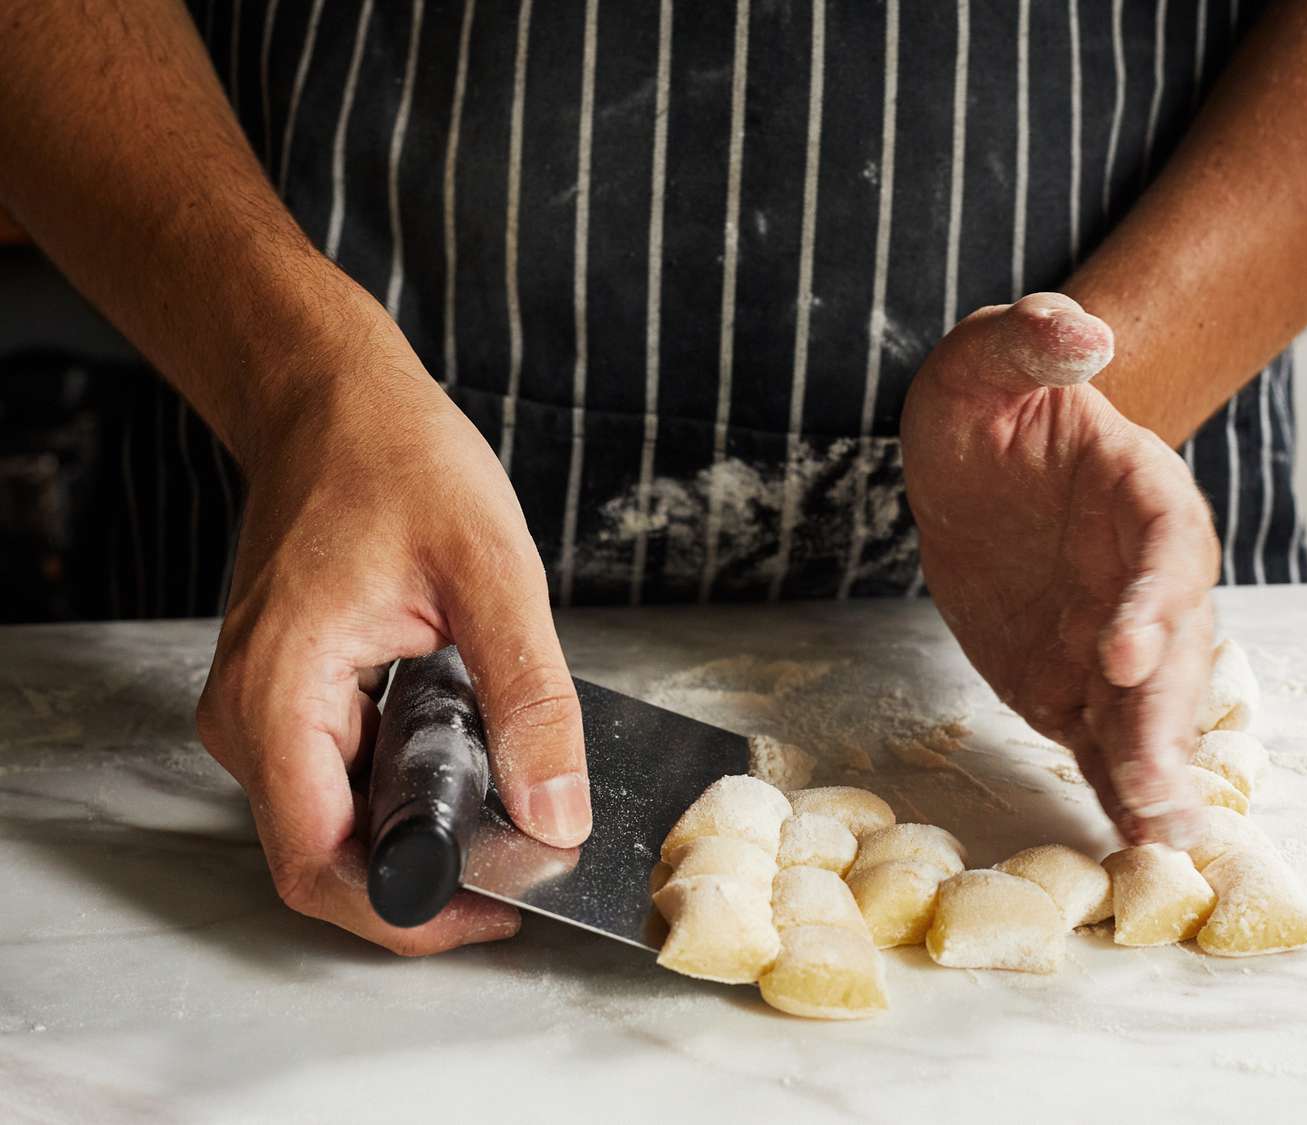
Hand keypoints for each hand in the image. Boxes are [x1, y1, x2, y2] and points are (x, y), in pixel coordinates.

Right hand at [196, 296, 590, 953]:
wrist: (332, 402)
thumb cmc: (395, 460)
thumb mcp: (491, 571)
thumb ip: (530, 698)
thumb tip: (558, 811)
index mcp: (280, 695)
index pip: (323, 865)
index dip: (412, 912)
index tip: (498, 907)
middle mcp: (250, 718)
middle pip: (326, 859)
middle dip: (426, 880)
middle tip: (523, 859)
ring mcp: (263, 711)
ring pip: (334, 824)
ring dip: (418, 835)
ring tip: (507, 806)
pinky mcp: (287, 699)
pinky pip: (339, 779)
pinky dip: (403, 792)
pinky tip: (466, 760)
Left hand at [901, 294, 1219, 846]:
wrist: (973, 460)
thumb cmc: (989, 399)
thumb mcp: (987, 355)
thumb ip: (1029, 338)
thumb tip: (1082, 332)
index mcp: (1141, 491)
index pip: (1165, 547)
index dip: (1152, 600)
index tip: (1122, 652)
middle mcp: (1144, 574)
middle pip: (1174, 650)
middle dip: (1164, 717)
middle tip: (1151, 784)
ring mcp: (1112, 635)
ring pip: (1147, 709)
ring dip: (1152, 770)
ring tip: (1155, 839)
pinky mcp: (1074, 682)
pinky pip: (1101, 737)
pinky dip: (1113, 786)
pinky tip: (1125, 843)